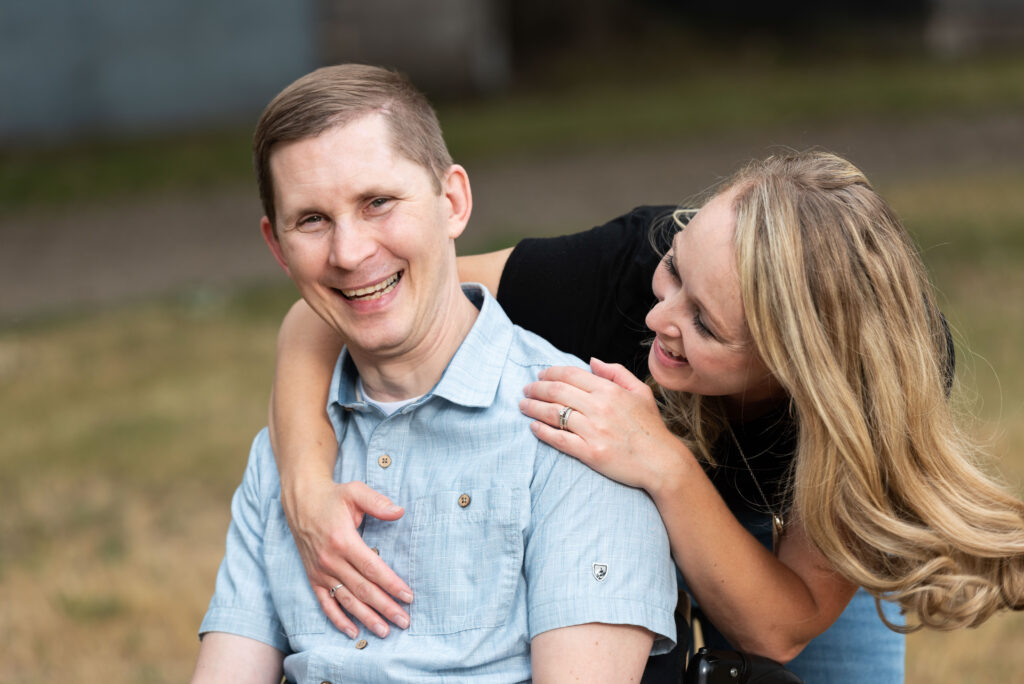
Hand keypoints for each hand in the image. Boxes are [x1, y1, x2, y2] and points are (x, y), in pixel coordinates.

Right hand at [282, 479, 413, 638]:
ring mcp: (320, 571)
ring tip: (385, 631)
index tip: (408, 597)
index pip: (372, 568)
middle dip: (385, 607)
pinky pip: (325, 603)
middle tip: (404, 621)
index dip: (391, 584)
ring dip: (366, 618)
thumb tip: (399, 511)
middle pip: (362, 589)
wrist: (301, 501)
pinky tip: (353, 632)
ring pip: (347, 600)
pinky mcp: (313, 577)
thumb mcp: (355, 492)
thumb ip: (377, 502)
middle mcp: (330, 560)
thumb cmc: (333, 497)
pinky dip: (338, 619)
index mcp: (343, 540)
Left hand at [519, 358, 685, 492]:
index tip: (539, 376)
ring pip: (554, 414)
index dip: (550, 373)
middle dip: (536, 389)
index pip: (571, 375)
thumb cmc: (650, 427)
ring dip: (533, 408)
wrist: (662, 462)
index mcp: (609, 391)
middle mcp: (599, 408)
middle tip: (525, 390)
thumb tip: (592, 360)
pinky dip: (543, 432)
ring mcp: (594, 431)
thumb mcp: (640, 392)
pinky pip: (560, 439)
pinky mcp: (590, 453)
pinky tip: (533, 427)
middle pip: (557, 392)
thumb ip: (616, 372)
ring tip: (523, 406)